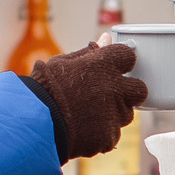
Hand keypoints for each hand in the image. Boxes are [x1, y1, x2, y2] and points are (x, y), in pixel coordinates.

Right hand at [26, 40, 145, 160]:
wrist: (34, 122)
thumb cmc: (44, 88)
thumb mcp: (64, 63)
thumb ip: (91, 53)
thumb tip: (106, 37)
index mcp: (105, 65)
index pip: (128, 56)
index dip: (121, 63)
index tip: (113, 68)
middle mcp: (115, 89)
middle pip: (140, 90)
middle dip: (129, 92)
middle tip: (110, 95)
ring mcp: (114, 115)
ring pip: (126, 114)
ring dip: (114, 114)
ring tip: (88, 115)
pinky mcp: (109, 137)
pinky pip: (111, 134)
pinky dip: (101, 133)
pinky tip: (83, 129)